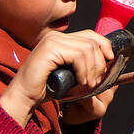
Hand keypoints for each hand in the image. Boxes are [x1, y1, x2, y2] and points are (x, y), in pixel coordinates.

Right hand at [0, 29, 115, 126]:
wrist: (24, 98)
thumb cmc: (45, 89)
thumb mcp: (71, 75)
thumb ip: (85, 64)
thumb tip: (109, 58)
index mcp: (59, 40)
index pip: (90, 35)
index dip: (104, 46)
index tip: (109, 62)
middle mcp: (55, 37)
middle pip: (92, 41)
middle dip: (100, 63)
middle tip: (95, 83)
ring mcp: (52, 41)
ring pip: (88, 48)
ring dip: (92, 70)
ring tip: (87, 86)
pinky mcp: (50, 49)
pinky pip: (78, 55)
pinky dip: (84, 71)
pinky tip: (80, 84)